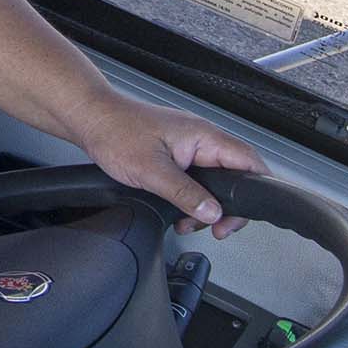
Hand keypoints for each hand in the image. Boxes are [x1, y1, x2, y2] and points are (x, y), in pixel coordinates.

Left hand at [75, 96, 265, 237]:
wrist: (91, 119)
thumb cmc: (116, 132)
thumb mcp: (152, 171)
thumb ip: (185, 193)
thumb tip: (212, 212)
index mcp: (204, 136)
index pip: (248, 161)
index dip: (256, 189)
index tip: (245, 215)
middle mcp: (201, 139)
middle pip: (235, 175)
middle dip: (227, 206)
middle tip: (217, 229)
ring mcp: (189, 146)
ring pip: (214, 180)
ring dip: (206, 206)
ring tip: (191, 223)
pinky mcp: (176, 153)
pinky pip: (196, 178)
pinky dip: (192, 198)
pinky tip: (180, 211)